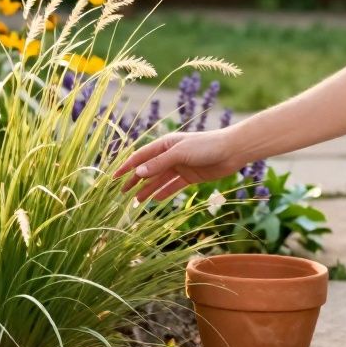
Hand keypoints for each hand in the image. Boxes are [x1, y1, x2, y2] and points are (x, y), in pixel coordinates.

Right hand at [113, 129, 248, 201]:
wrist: (232, 151)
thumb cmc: (206, 146)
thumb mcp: (180, 153)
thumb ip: (159, 164)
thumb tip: (139, 172)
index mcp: (164, 145)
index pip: (140, 157)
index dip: (126, 167)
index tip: (114, 177)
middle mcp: (170, 155)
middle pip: (148, 169)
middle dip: (134, 181)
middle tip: (122, 193)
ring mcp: (180, 166)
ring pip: (159, 180)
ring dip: (147, 189)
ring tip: (136, 201)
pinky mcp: (190, 177)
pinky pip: (173, 186)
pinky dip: (163, 192)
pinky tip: (155, 200)